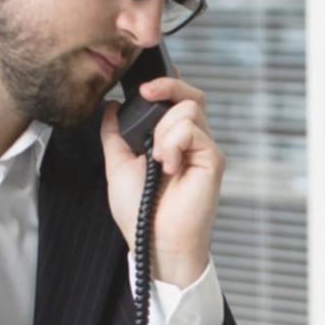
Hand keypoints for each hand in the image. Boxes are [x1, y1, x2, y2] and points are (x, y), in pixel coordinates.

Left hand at [101, 74, 222, 288]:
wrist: (154, 240)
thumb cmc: (140, 212)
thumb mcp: (117, 165)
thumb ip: (115, 135)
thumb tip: (111, 106)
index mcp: (173, 141)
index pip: (179, 99)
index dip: (167, 84)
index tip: (143, 88)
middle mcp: (192, 142)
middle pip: (191, 94)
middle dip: (167, 86)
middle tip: (145, 94)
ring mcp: (205, 150)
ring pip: (190, 108)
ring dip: (163, 129)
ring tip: (157, 159)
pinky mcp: (213, 160)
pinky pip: (193, 131)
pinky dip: (173, 143)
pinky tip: (168, 167)